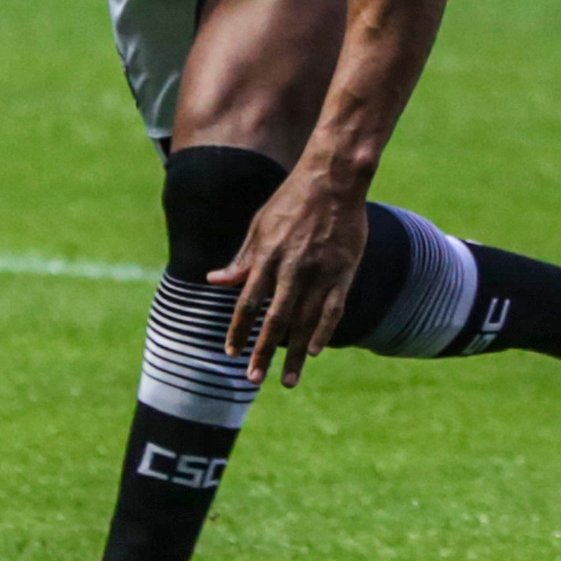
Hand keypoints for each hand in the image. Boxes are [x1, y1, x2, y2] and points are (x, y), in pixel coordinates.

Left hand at [217, 165, 369, 389]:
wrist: (334, 180)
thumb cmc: (291, 200)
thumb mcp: (258, 226)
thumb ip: (242, 258)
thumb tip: (216, 280)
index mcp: (267, 258)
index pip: (247, 304)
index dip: (238, 331)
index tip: (230, 353)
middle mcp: (291, 269)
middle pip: (274, 320)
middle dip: (262, 352)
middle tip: (253, 379)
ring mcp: (320, 272)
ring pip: (304, 322)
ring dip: (293, 354)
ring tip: (287, 380)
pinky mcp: (344, 271)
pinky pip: (333, 308)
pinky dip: (322, 331)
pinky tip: (314, 352)